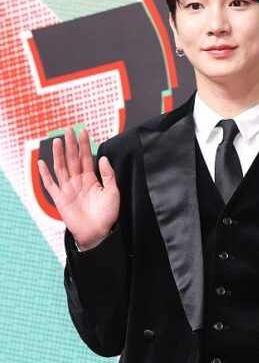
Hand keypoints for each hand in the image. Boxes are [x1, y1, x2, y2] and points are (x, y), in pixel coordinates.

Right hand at [37, 126, 119, 249]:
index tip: (83, 131)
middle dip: (71, 144)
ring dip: (59, 154)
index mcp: (91, 180)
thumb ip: (108, 175)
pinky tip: (41, 163)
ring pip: (61, 168)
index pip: (86, 158)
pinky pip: (50, 185)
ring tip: (57, 140)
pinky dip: (45, 174)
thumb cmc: (107, 215)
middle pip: (72, 159)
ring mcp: (68, 189)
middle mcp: (78, 182)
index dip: (84, 144)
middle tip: (69, 129)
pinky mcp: (60, 199)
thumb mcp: (113, 192)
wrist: (99, 233)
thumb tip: (102, 157)